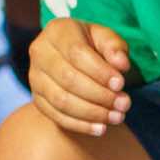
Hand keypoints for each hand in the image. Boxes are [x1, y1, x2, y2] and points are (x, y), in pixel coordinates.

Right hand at [29, 19, 131, 136]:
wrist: (72, 59)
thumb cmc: (93, 46)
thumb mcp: (106, 38)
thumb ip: (115, 47)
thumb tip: (121, 64)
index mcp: (57, 31)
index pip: (77, 53)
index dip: (100, 72)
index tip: (121, 84)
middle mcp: (40, 52)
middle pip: (68, 79)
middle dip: (100, 95)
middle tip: (124, 104)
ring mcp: (35, 77)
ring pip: (61, 100)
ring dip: (92, 113)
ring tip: (117, 117)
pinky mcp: (37, 99)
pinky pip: (56, 116)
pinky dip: (80, 125)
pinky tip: (101, 129)